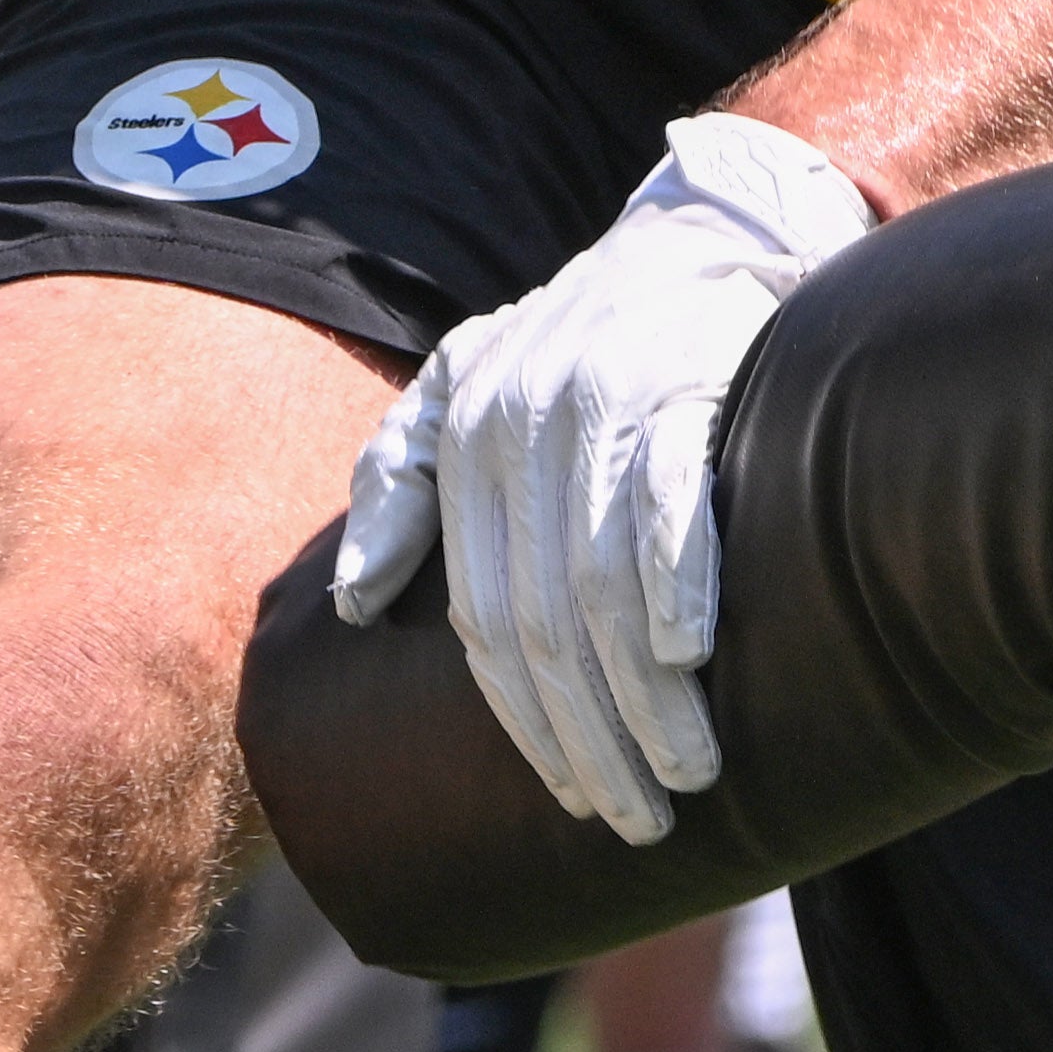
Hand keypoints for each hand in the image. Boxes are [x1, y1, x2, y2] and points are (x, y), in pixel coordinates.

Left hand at [329, 109, 877, 840]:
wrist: (707, 233)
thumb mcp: (465, 383)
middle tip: (635, 818)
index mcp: (466, 438)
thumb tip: (345, 603)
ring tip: (684, 774)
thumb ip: (400, 478)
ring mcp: (602, 399)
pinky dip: (677, 581)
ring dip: (643, 694)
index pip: (483, 617)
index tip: (570, 801)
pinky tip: (691, 657)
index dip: (523, 722)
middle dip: (589, 734)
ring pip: (603, 580)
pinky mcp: (684, 378)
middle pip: (543, 618)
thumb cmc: (586, 336)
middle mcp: (520, 421)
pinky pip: (672, 498)